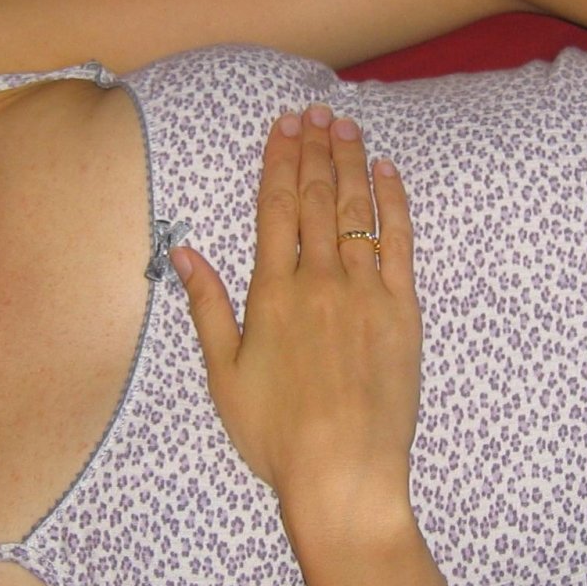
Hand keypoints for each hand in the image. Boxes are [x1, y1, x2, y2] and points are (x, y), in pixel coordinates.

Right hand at [173, 105, 421, 523]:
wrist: (343, 474)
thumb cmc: (276, 436)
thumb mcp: (223, 375)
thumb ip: (207, 307)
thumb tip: (184, 252)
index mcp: (272, 294)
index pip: (275, 209)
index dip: (278, 161)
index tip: (282, 126)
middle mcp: (318, 281)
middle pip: (315, 198)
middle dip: (315, 149)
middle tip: (316, 111)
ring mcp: (364, 292)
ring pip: (356, 210)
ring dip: (351, 162)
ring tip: (347, 125)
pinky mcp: (402, 311)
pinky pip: (399, 242)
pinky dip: (394, 203)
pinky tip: (388, 173)